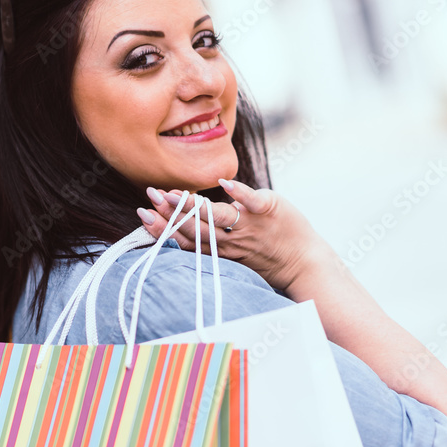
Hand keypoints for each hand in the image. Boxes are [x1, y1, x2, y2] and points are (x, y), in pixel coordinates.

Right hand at [136, 179, 330, 291]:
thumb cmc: (265, 257)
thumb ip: (207, 239)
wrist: (303, 263)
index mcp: (218, 251)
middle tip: (150, 197)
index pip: (184, 241)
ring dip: (193, 206)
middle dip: (170, 214)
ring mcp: (249, 226)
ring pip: (216, 217)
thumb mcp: (232, 254)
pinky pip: (252, 202)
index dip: (162, 228)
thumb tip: (178, 223)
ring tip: (173, 193)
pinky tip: (223, 183)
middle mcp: (230, 241)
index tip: (142, 213)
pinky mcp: (268, 211)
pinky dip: (239, 193)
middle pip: (195, 229)